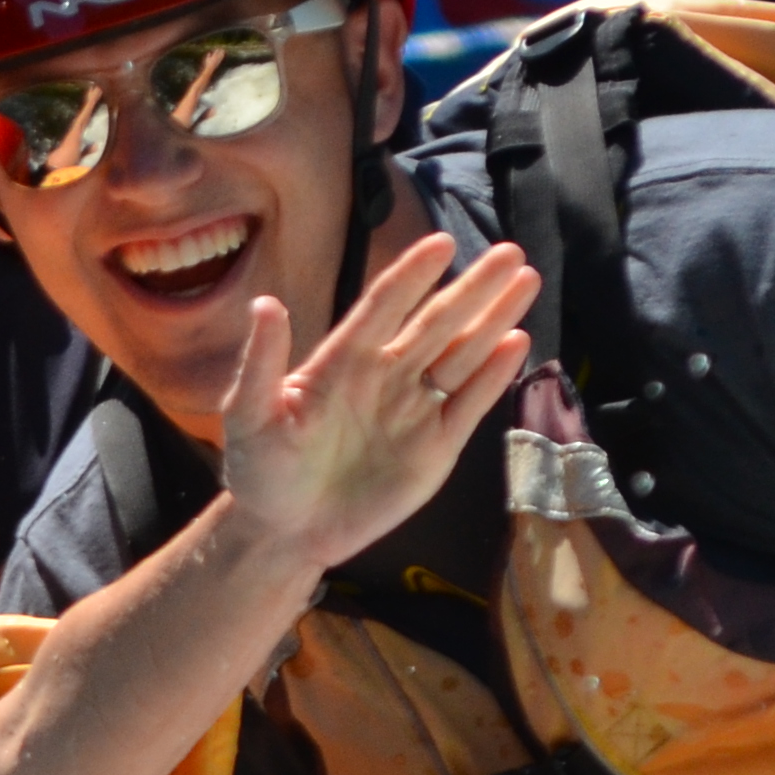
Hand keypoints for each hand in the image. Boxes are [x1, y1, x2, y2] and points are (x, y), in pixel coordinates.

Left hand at [213, 231, 535, 577]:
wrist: (285, 531)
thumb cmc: (259, 469)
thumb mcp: (249, 414)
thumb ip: (263, 361)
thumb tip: (264, 303)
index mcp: (342, 361)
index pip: (384, 307)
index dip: (412, 276)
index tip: (441, 243)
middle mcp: (385, 376)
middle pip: (436, 323)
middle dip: (473, 288)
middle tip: (511, 253)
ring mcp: (414, 409)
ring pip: (462, 355)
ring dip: (494, 319)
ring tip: (525, 280)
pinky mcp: (435, 447)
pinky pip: (469, 404)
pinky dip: (493, 375)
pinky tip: (516, 342)